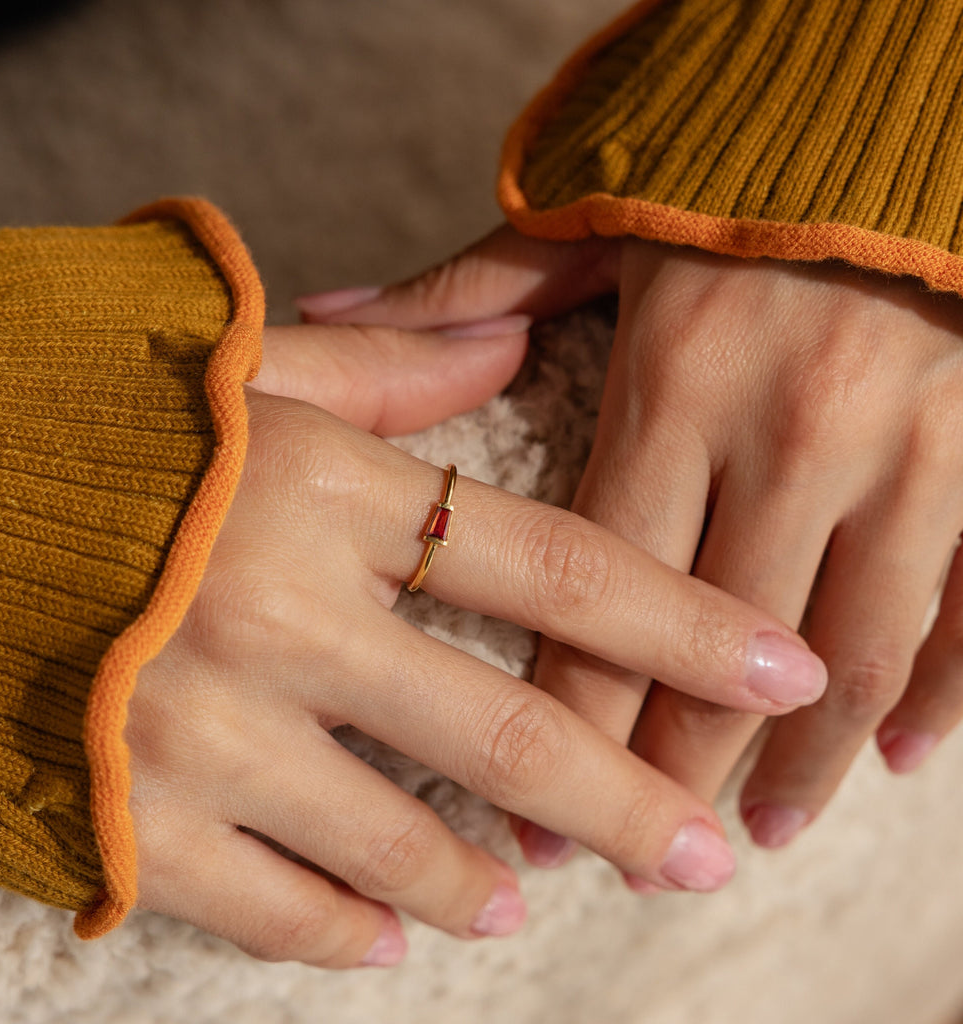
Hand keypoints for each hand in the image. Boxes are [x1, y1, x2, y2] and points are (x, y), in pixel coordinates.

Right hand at [126, 315, 824, 966]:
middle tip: (704, 852)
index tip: (777, 666)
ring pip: (400, 839)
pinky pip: (270, 900)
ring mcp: (201, 728)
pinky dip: (344, 925)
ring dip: (485, 876)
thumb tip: (503, 341)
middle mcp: (279, 615)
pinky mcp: (123, 812)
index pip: (554, 567)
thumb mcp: (229, 363)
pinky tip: (395, 935)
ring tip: (532, 898)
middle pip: (512, 734)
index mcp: (322, 492)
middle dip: (633, 800)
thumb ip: (378, 364)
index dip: (683, 620)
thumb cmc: (70, 407)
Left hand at [299, 227, 962, 859]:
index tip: (544, 807)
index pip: (601, 596)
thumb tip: (323, 311)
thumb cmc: (728, 181)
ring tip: (758, 831)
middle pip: (714, 654)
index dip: (572, 715)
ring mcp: (907, 451)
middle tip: (634, 853)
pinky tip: (894, 757)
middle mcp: (792, 433)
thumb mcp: (593, 222)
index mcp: (676, 387)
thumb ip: (463, 289)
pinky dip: (937, 692)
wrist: (901, 113)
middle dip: (669, 770)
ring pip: (848, 652)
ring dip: (799, 762)